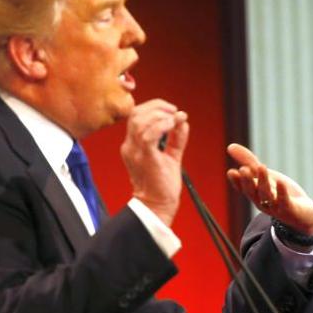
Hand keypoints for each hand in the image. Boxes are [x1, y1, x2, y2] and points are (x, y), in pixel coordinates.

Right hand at [121, 99, 188, 225]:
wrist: (158, 206)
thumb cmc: (162, 185)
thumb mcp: (171, 156)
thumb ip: (176, 138)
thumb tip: (182, 120)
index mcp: (132, 145)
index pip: (135, 115)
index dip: (154, 106)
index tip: (172, 111)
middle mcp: (130, 146)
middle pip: (135, 113)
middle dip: (157, 106)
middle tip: (174, 112)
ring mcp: (135, 152)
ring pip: (140, 121)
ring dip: (161, 115)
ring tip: (174, 120)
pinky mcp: (145, 158)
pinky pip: (148, 134)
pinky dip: (162, 125)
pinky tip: (172, 126)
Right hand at [226, 143, 312, 234]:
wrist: (303, 215)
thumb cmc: (280, 193)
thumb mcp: (264, 176)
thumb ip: (248, 162)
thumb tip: (230, 146)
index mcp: (254, 193)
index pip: (243, 188)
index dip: (237, 181)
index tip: (231, 172)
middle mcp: (262, 201)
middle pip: (252, 192)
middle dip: (248, 181)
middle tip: (243, 169)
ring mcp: (275, 207)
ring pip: (267, 195)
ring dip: (263, 182)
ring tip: (262, 167)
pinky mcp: (289, 210)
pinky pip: (284, 201)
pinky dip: (282, 193)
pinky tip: (280, 182)